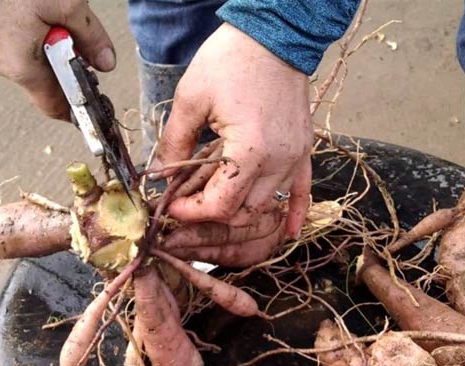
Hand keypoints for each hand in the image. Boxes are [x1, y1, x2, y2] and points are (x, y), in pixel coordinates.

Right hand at [0, 0, 115, 119]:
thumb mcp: (63, 3)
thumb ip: (89, 36)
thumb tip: (106, 63)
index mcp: (21, 66)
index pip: (54, 106)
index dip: (77, 106)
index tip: (95, 98)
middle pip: (43, 79)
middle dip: (63, 60)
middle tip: (72, 30)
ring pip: (27, 58)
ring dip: (44, 41)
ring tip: (46, 10)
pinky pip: (10, 43)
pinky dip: (27, 31)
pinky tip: (27, 6)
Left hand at [152, 23, 312, 237]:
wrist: (272, 34)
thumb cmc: (231, 60)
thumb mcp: (190, 99)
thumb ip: (174, 144)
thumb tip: (160, 176)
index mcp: (250, 150)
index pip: (220, 205)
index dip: (191, 211)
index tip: (172, 205)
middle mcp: (278, 160)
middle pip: (242, 212)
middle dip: (211, 213)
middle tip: (187, 201)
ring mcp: (295, 157)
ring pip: (266, 206)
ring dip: (239, 210)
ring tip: (214, 199)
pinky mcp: (303, 150)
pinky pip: (304, 190)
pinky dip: (296, 212)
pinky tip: (291, 232)